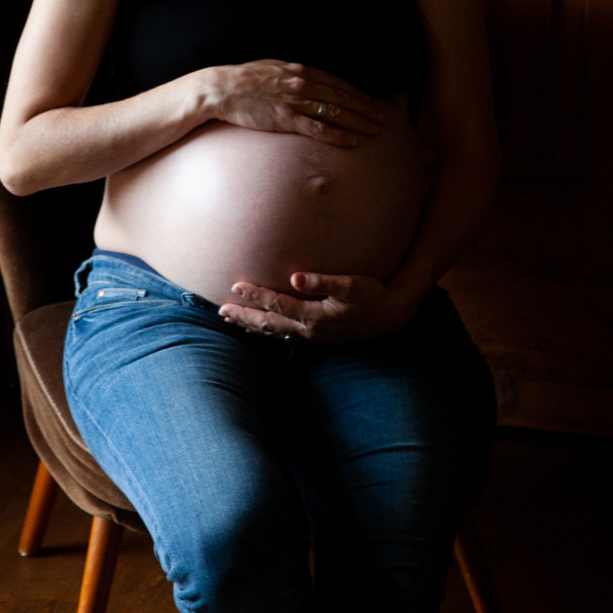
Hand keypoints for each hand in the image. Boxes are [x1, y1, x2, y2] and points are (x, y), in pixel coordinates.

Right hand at [211, 60, 383, 146]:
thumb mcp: (271, 68)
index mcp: (300, 71)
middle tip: (382, 118)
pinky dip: (336, 135)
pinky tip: (350, 141)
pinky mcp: (285, 119)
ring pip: (335, 113)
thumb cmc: (243, 79)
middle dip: (364, 108)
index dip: (355, 93)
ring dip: (357, 122)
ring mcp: (295, 102)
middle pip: (341, 98)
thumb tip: (304, 78)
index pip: (336, 83)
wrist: (222, 88)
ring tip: (374, 130)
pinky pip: (317, 129)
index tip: (369, 101)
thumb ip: (291, 74)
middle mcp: (303, 84)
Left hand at [217, 271, 416, 343]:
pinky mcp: (317, 335)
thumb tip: (295, 277)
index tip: (235, 286)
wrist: (392, 316)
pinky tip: (261, 324)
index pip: (277, 304)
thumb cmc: (373, 294)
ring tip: (232, 319)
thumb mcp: (352, 286)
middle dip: (245, 316)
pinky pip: (285, 333)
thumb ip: (323, 282)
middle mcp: (309, 329)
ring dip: (253, 324)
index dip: (256, 295)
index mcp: (314, 316)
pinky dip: (268, 328)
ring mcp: (312, 335)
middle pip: (269, 323)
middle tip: (221, 310)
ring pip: (275, 331)